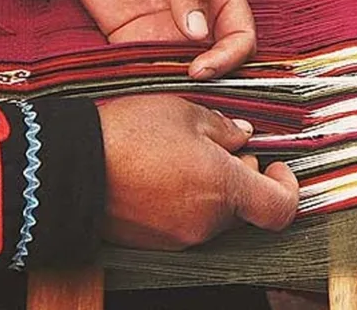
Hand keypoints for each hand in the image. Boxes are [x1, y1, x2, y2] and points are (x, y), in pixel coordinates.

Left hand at [68, 0, 256, 78]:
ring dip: (177, 81)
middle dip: (208, 74)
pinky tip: (142, 79)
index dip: (230, 55)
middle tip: (185, 78)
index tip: (204, 65)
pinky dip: (149, 79)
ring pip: (184, 69)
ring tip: (162, 83)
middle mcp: (199, 16)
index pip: (241, 34)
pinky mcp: (137, 39)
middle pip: (218, 58)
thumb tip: (200, 31)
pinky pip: (149, 68)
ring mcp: (168, 30)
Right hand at [99, 95, 298, 249]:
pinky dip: (184, 200)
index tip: (275, 165)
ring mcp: (179, 237)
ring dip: (210, 188)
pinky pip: (184, 222)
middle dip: (241, 178)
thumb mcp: (184, 112)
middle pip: (244, 209)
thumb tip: (243, 137)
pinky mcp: (154, 243)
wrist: (69, 167)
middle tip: (221, 147)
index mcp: (224, 189)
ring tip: (181, 155)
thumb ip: (224, 128)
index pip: (280, 208)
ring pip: (214, 214)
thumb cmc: (129, 134)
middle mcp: (207, 222)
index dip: (287, 187)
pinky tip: (161, 173)